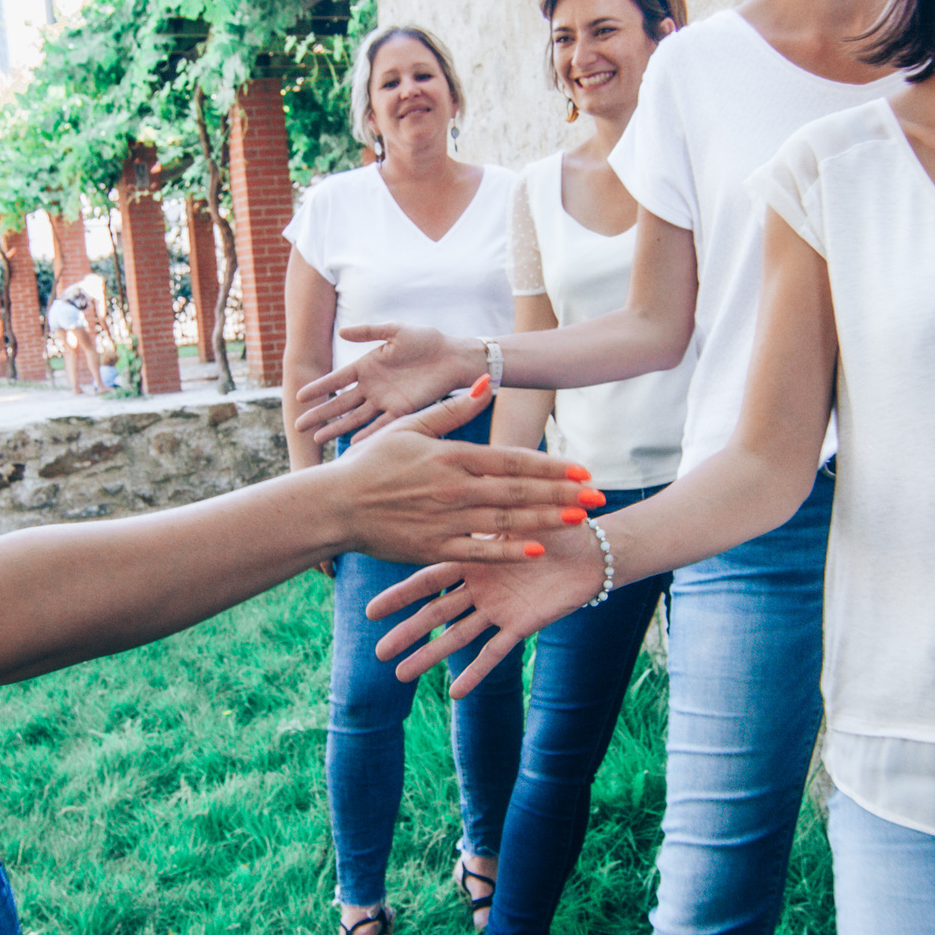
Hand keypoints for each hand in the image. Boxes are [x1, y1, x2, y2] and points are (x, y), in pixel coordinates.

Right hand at [293, 325, 481, 445]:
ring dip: (338, 428)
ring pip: (356, 418)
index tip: (298, 395)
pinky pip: (382, 424)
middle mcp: (372, 387)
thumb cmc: (426, 340)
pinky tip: (353, 443)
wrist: (454, 356)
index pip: (337, 380)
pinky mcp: (403, 411)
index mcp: (367, 366)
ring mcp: (386, 401)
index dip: (319, 387)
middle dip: (320, 414)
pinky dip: (368, 434)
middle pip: (341, 403)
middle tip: (299, 426)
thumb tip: (341, 332)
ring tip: (318, 440)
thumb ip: (369, 331)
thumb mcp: (395, 331)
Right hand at [328, 379, 590, 568]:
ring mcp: (446, 520)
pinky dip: (508, 550)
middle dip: (564, 494)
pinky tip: (537, 550)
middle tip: (599, 498)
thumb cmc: (370, 464)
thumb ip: (451, 409)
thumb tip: (486, 383)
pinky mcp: (434, 548)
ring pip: (507, 519)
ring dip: (547, 520)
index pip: (513, 459)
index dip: (552, 466)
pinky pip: (479, 551)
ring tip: (581, 520)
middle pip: (520, 489)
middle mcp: (455, 488)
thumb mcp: (410, 427)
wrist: (335, 506)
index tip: (583, 471)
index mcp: (452, 456)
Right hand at [365, 520, 603, 696]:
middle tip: (377, 651)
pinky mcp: (521, 624)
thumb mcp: (514, 514)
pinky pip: (496, 651)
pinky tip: (454, 693)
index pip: (429, 580)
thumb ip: (485, 511)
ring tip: (400, 676)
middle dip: (407, 632)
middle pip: (436, 613)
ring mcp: (498, 609)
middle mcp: (481, 589)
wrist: (591, 549)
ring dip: (431, 656)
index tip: (371, 611)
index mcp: (474, 562)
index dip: (401, 596)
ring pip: (458, 636)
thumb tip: (456, 488)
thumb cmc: (553, 523)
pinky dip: (476, 673)